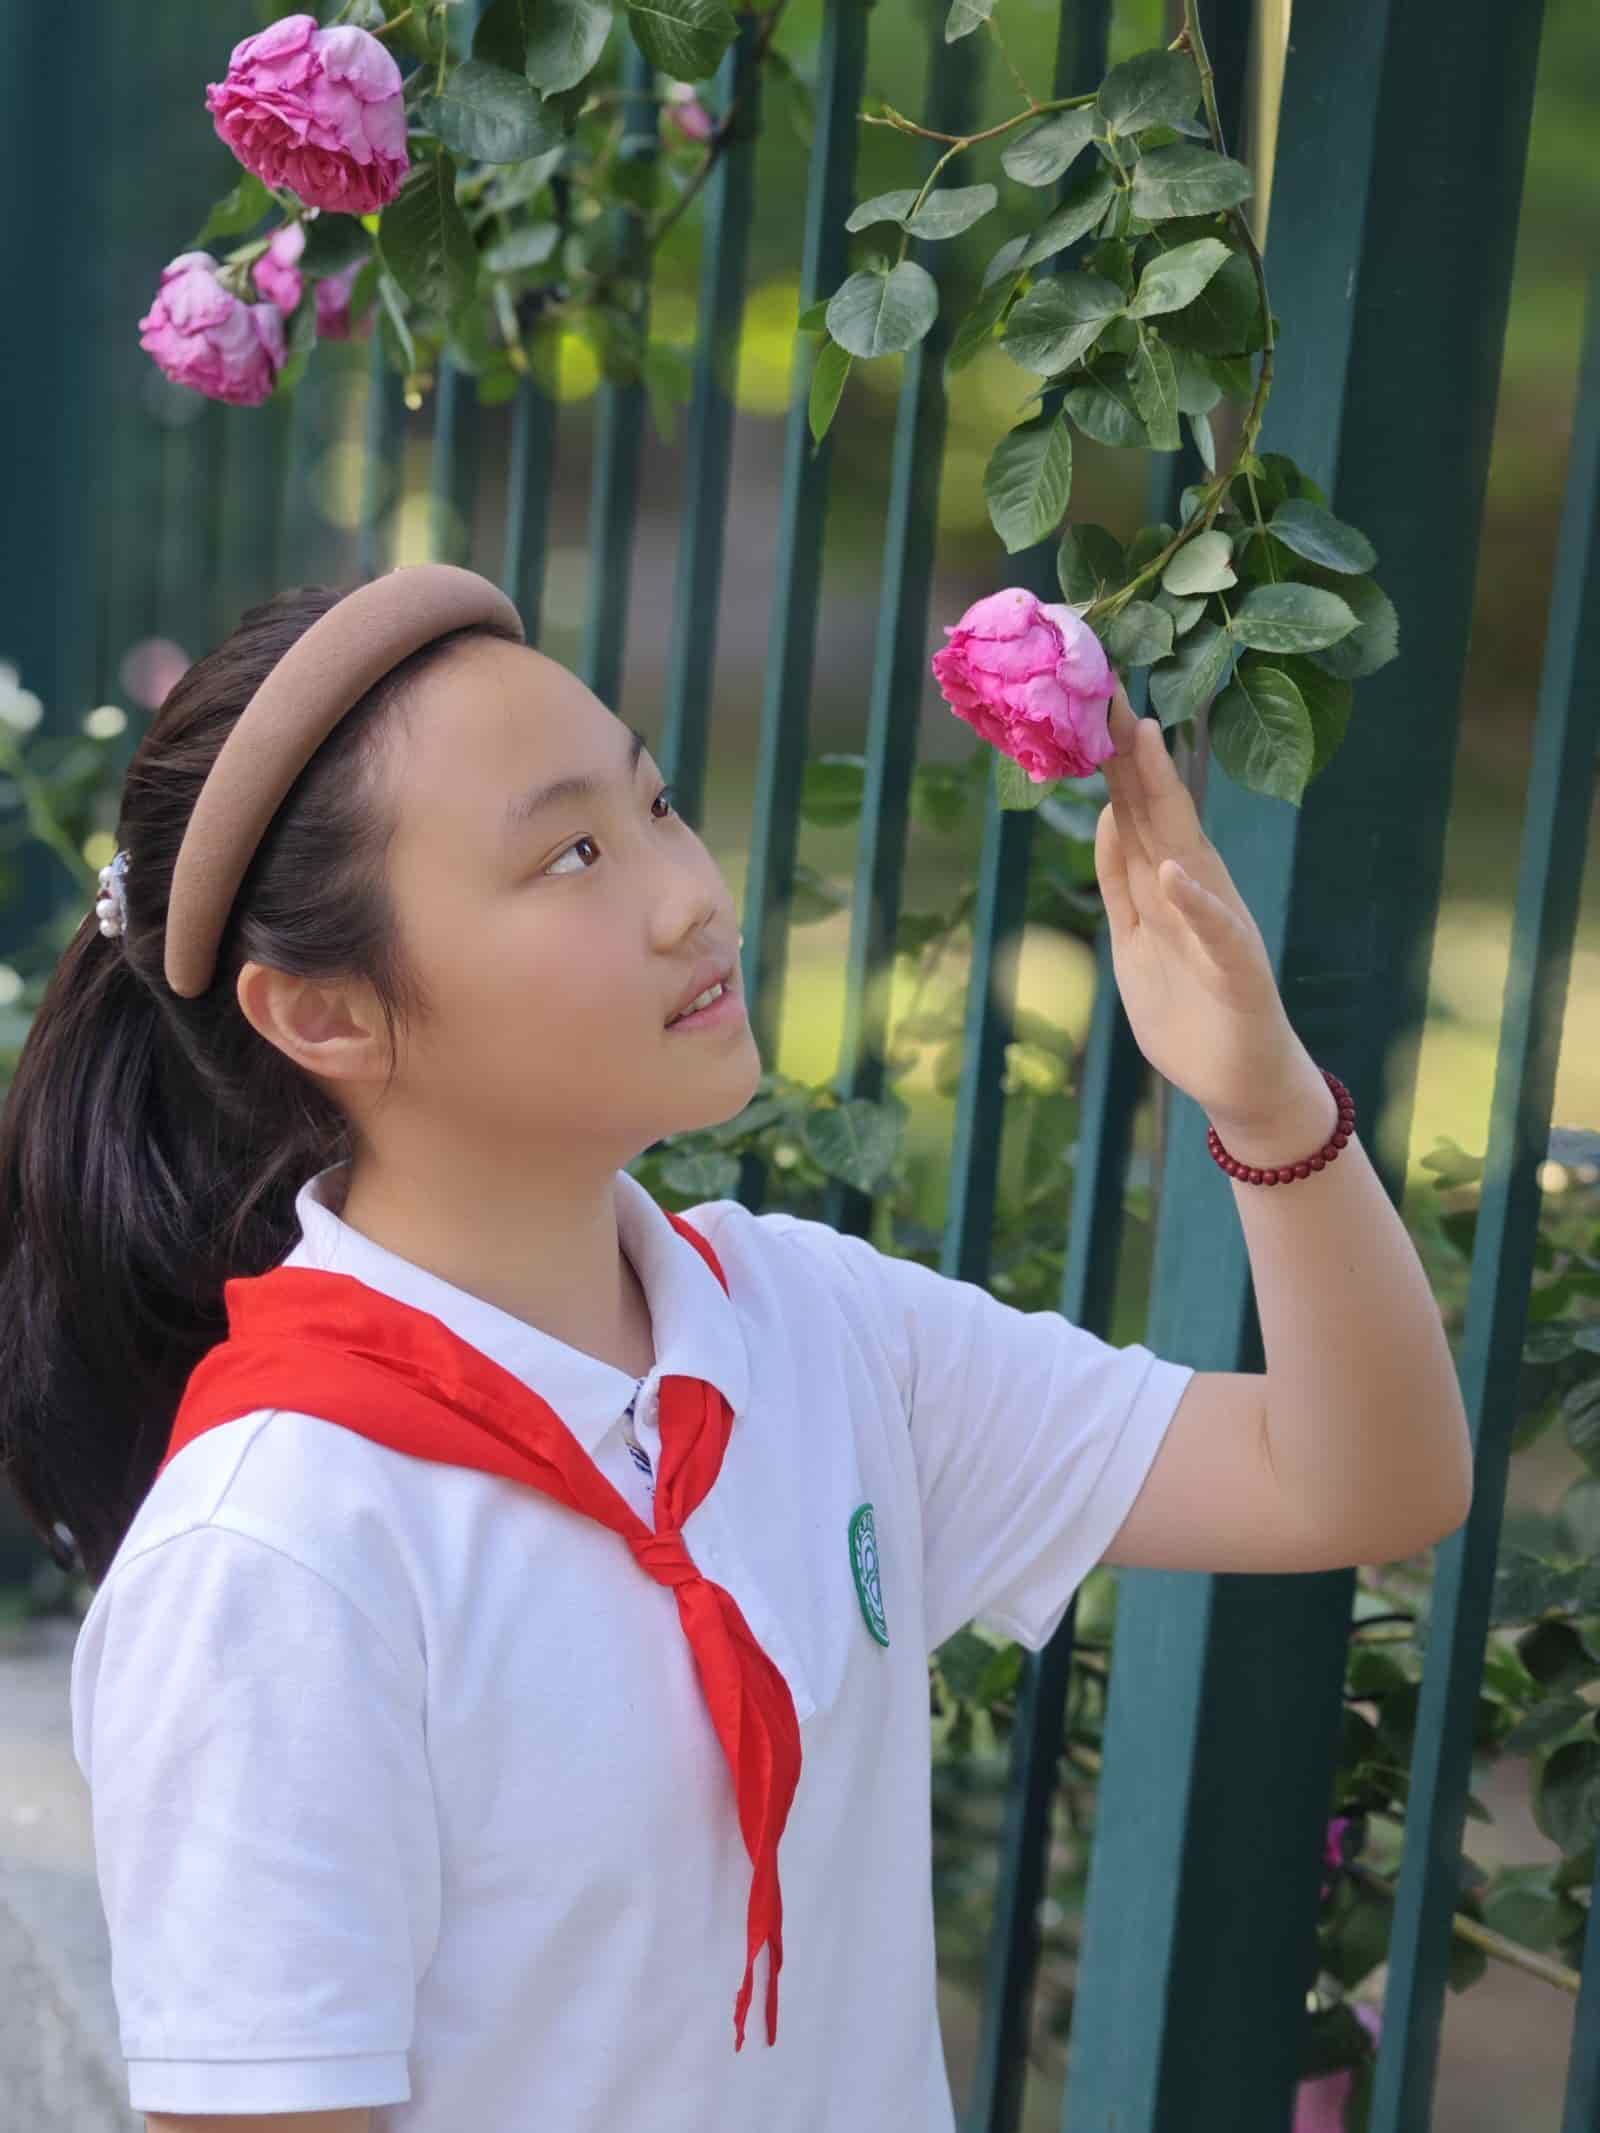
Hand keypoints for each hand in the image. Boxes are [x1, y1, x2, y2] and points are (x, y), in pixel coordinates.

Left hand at [1094, 681, 1333, 1149]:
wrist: (1240, 1081)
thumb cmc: (1190, 1008)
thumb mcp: (1137, 936)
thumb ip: (1123, 880)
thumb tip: (1109, 814)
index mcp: (1168, 883)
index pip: (1137, 810)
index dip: (1114, 760)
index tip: (1092, 701)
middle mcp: (1196, 891)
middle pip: (1159, 813)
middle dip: (1134, 754)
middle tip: (1112, 691)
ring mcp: (1218, 927)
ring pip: (1186, 850)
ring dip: (1165, 798)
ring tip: (1144, 744)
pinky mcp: (1235, 972)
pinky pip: (1214, 933)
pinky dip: (1195, 903)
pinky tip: (1176, 873)